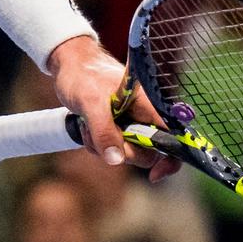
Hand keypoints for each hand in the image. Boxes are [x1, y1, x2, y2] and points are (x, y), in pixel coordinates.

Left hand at [47, 34, 179, 181]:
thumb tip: (116, 160)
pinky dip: (96, 144)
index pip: (174, 139)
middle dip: (122, 151)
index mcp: (150, 107)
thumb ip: (104, 130)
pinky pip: (110, 149)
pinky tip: (85, 127)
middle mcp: (144, 118)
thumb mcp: (91, 103)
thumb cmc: (84, 76)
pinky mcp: (114, 128)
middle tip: (98, 136)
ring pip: (124, 153)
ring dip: (103, 146)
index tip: (154, 176)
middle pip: (146, 154)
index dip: (170, 161)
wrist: (68, 65)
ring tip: (88, 124)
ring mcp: (129, 124)